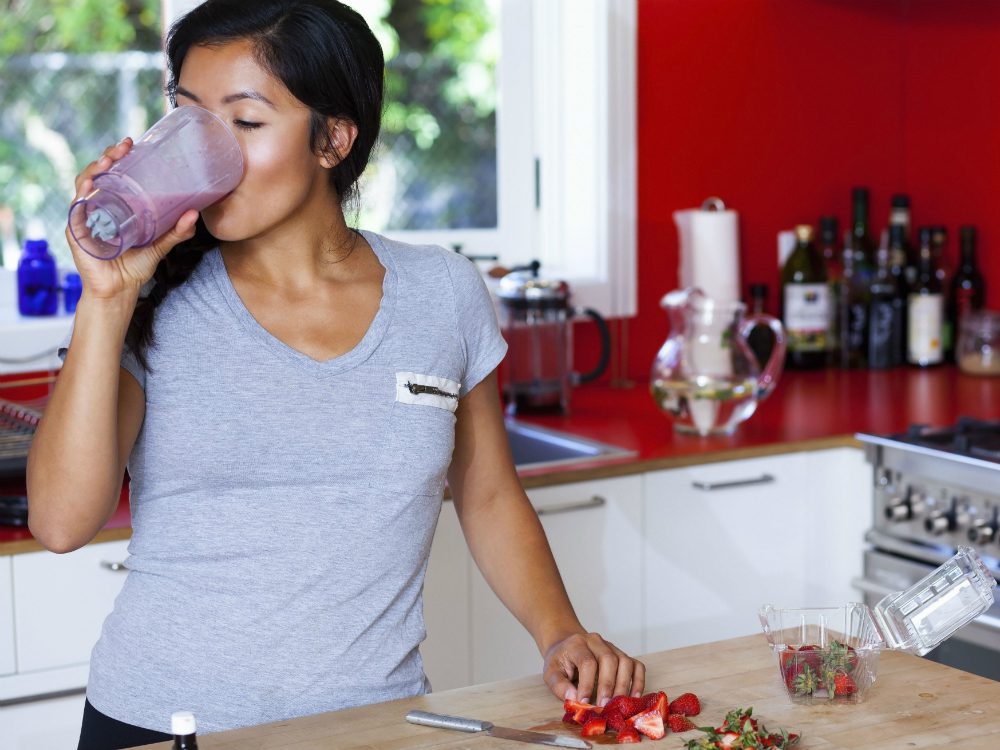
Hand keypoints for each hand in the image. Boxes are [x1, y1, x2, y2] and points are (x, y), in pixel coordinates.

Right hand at [66, 137, 198, 300]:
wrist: (120, 291)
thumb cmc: (135, 267)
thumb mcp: (160, 246)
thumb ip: (177, 232)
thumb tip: (195, 214)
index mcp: (113, 205)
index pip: (112, 174)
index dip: (118, 157)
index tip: (131, 144)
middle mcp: (96, 207)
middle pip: (96, 174)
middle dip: (106, 156)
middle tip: (122, 148)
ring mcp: (84, 218)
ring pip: (83, 186)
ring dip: (92, 170)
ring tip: (107, 161)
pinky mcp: (76, 232)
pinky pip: (76, 209)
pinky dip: (81, 195)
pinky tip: (90, 186)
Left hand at [543, 632, 645, 706]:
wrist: (567, 646)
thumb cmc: (560, 662)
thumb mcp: (551, 672)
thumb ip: (559, 686)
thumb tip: (574, 699)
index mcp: (577, 644)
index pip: (587, 662)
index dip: (587, 684)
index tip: (585, 703)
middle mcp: (597, 642)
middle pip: (609, 659)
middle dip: (608, 685)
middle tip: (604, 706)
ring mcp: (612, 647)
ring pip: (625, 662)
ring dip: (624, 685)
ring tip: (618, 704)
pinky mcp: (622, 655)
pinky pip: (637, 666)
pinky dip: (638, 681)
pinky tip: (633, 697)